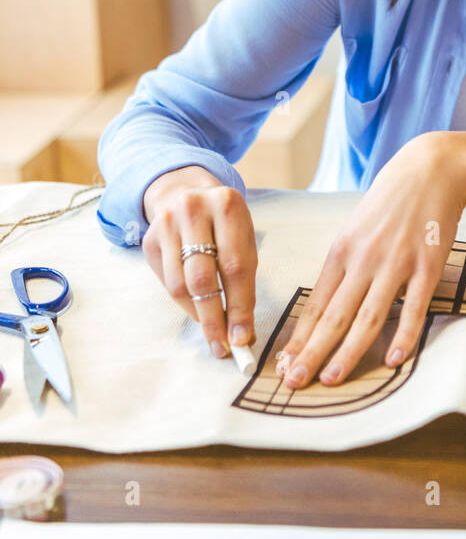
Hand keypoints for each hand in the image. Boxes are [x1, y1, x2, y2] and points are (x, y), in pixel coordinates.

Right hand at [141, 166, 257, 358]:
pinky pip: (166, 283)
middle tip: (222, 346)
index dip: (238, 306)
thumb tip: (242, 330)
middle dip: (214, 318)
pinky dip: (184, 302)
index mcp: (227, 205)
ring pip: (180, 284)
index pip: (234, 266)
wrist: (184, 191)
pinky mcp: (149, 240)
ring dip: (198, 314)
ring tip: (212, 329)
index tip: (242, 337)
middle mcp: (193, 210)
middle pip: (202, 278)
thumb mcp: (242, 237)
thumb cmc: (223, 223)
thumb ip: (244, 278)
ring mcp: (166, 224)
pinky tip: (196, 306)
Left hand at [277, 133, 465, 388]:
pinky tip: (392, 360)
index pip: (315, 303)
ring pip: (368, 318)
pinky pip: (415, 308)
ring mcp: (396, 264)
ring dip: (348, 353)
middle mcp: (364, 260)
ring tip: (332, 380)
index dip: (299, 337)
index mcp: (342, 251)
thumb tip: (325, 305)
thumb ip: (344, 265)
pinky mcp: (428, 267)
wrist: (431, 169)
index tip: (284, 364)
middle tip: (294, 384)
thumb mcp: (356, 228)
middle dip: (312, 353)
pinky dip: (404, 336)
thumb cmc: (390, 202)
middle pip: (334, 316)